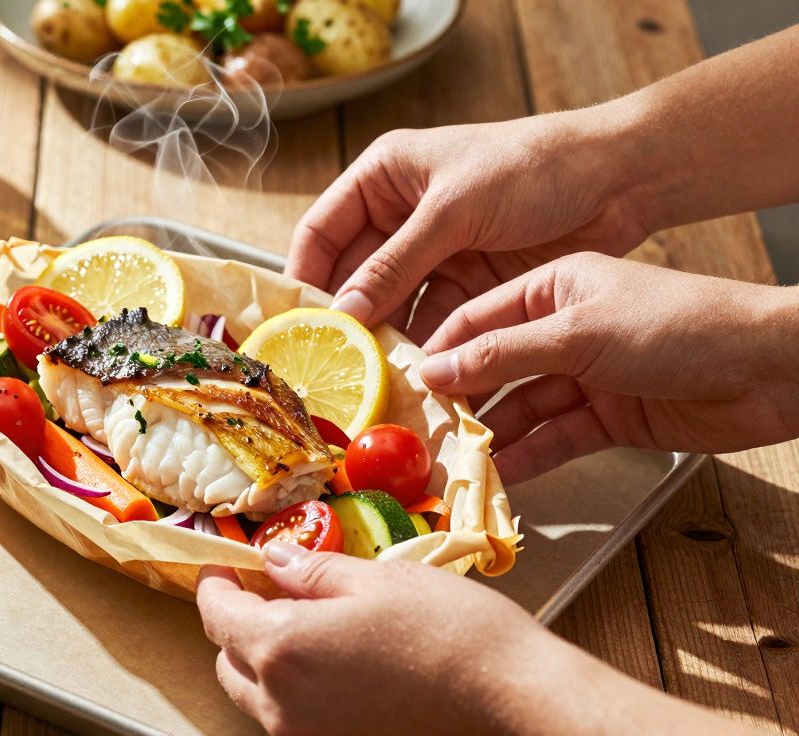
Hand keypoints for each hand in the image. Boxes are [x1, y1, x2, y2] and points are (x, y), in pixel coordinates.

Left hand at [198, 544, 766, 735]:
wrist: (507, 694)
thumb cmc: (448, 631)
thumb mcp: (374, 578)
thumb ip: (311, 572)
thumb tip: (275, 562)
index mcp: (280, 648)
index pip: (217, 614)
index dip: (216, 582)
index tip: (224, 562)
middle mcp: (281, 703)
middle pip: (229, 659)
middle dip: (237, 621)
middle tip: (267, 588)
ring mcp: (307, 735)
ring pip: (257, 694)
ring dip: (263, 657)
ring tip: (304, 622)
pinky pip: (291, 717)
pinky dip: (294, 688)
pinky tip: (332, 660)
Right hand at [287, 25, 798, 340]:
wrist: (618, 177)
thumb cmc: (532, 166)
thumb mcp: (454, 210)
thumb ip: (396, 263)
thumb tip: (343, 311)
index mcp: (385, 177)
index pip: (322, 230)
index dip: (303, 277)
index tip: (292, 325)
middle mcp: (401, 216)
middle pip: (354, 277)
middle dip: (345, 320)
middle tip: (331, 368)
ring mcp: (436, 253)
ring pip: (394, 306)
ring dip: (386, 342)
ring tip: (373, 383)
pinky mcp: (470, 283)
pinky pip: (434, 322)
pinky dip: (426, 350)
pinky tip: (418, 379)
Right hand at [421, 253, 798, 483]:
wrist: (772, 369)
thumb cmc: (682, 325)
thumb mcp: (578, 334)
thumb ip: (501, 354)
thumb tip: (433, 371)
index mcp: (552, 287)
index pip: (474, 318)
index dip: (436, 352)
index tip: (398, 385)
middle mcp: (562, 329)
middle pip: (493, 368)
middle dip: (458, 402)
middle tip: (414, 434)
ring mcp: (585, 375)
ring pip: (521, 409)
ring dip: (489, 437)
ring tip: (449, 466)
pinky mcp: (609, 417)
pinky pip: (554, 438)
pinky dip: (527, 458)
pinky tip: (496, 477)